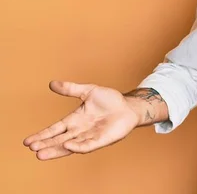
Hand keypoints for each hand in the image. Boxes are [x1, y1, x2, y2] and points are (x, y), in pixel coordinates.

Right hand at [23, 81, 138, 159]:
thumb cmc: (110, 100)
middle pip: (59, 140)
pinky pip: (88, 145)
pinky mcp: (102, 140)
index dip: (42, 135)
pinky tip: (68, 146)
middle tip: (32, 149)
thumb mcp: (88, 91)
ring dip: (56, 150)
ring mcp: (90, 137)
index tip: (27, 142)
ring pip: (70, 146)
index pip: (54, 129)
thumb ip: (71, 89)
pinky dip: (78, 146)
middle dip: (46, 145)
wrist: (129, 106)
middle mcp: (79, 131)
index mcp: (74, 120)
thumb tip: (51, 83)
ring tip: (41, 154)